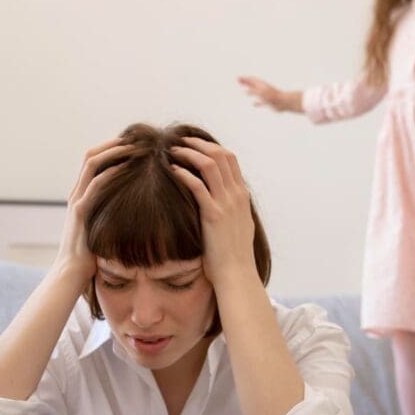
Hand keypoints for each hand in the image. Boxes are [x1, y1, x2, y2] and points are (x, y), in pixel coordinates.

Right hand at [53, 138, 129, 284]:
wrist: (70, 274)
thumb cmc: (88, 256)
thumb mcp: (100, 228)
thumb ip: (109, 214)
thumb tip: (131, 208)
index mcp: (80, 195)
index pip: (93, 161)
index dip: (111, 148)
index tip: (133, 143)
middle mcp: (76, 193)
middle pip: (91, 155)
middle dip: (113, 143)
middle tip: (135, 137)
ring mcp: (76, 200)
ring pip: (91, 163)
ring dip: (113, 150)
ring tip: (134, 145)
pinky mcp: (81, 212)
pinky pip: (95, 184)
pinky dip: (111, 171)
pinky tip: (128, 166)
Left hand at [169, 137, 257, 284]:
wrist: (236, 274)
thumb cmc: (233, 255)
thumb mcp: (238, 226)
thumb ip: (232, 209)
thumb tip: (220, 201)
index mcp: (242, 196)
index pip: (231, 159)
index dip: (211, 146)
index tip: (194, 144)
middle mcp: (237, 195)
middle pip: (221, 155)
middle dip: (199, 144)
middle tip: (180, 140)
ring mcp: (227, 204)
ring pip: (210, 165)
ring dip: (190, 153)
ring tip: (172, 151)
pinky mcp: (214, 215)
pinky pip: (198, 186)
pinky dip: (185, 174)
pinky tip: (172, 171)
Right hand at [238, 76, 302, 112]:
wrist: (283, 102)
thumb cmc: (273, 96)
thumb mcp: (261, 93)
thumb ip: (254, 91)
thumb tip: (245, 91)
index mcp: (261, 85)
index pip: (251, 80)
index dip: (244, 79)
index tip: (237, 78)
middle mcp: (263, 89)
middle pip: (253, 84)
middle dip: (246, 83)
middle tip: (238, 81)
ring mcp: (265, 95)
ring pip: (256, 93)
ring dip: (250, 92)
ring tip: (244, 92)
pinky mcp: (268, 102)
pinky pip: (260, 102)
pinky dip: (256, 102)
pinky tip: (253, 104)